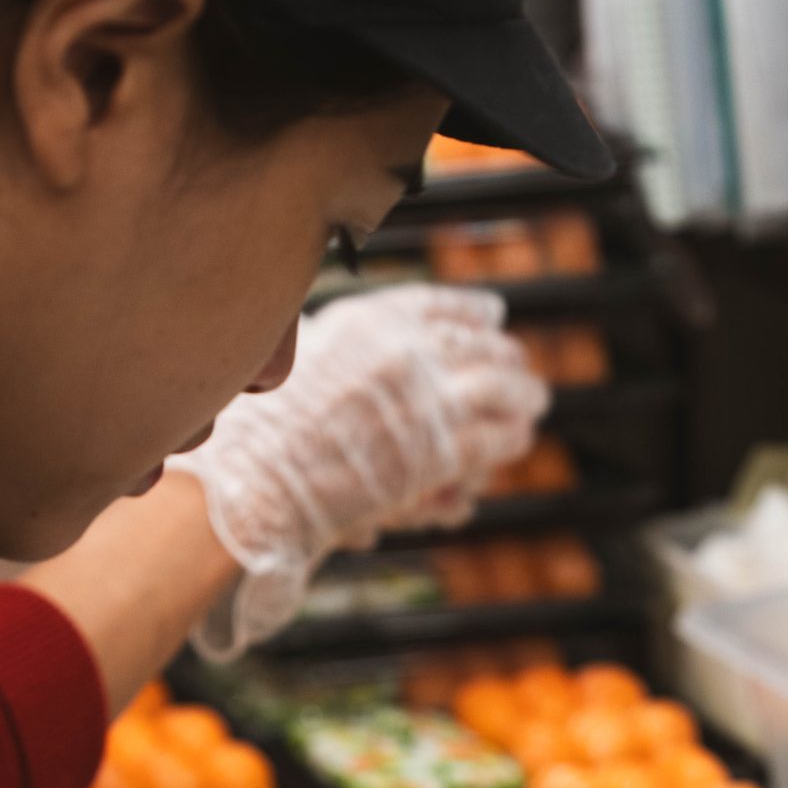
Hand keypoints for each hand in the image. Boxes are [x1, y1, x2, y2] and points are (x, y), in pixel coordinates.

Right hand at [168, 285, 547, 655]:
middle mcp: (404, 351)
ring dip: (521, 396)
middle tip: (521, 368)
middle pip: (476, 344)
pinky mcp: (441, 450)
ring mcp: (426, 398)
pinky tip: (518, 440)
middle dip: (503, 356)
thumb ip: (331, 353)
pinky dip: (509, 439)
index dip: (469, 311)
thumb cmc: (255, 438)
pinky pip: (492, 439)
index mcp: (366, 321)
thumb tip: (342, 349)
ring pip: (499, 388)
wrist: (255, 483)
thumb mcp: (288, 361)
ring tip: (532, 406)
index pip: (435, 304)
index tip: (493, 314)